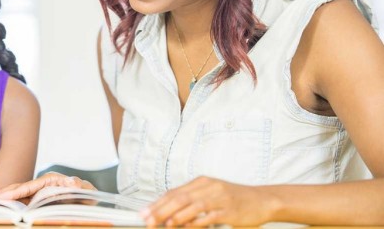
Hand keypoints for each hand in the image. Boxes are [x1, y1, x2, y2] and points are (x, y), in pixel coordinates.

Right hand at [0, 171, 95, 201]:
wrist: (88, 198)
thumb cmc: (86, 194)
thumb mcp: (85, 191)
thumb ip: (78, 186)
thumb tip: (72, 182)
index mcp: (50, 180)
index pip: (28, 186)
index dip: (14, 192)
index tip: (1, 197)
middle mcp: (41, 184)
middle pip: (18, 188)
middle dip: (1, 194)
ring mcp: (37, 191)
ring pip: (16, 194)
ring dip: (2, 198)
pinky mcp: (36, 198)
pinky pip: (21, 201)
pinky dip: (9, 203)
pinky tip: (0, 208)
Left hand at [141, 176, 279, 226]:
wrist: (263, 200)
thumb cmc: (234, 200)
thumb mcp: (211, 195)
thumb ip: (192, 202)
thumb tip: (169, 214)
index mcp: (201, 182)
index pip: (174, 193)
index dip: (157, 204)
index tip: (144, 213)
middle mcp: (208, 187)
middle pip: (179, 198)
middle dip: (160, 210)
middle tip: (148, 220)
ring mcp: (219, 198)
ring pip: (192, 206)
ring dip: (175, 217)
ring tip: (163, 225)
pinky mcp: (229, 210)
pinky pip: (209, 216)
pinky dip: (195, 222)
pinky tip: (186, 227)